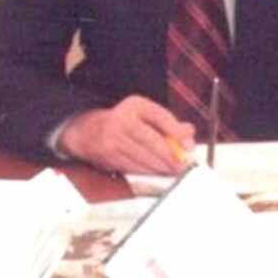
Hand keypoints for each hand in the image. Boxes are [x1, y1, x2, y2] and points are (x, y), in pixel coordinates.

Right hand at [57, 96, 194, 174]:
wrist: (87, 131)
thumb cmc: (123, 121)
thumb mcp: (144, 113)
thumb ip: (167, 122)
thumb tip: (188, 133)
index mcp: (134, 105)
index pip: (160, 116)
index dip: (177, 132)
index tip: (189, 145)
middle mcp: (121, 120)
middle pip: (152, 142)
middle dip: (170, 157)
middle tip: (182, 166)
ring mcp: (113, 140)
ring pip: (143, 158)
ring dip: (160, 167)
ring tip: (172, 170)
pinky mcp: (108, 157)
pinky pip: (134, 167)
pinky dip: (147, 171)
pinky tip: (155, 171)